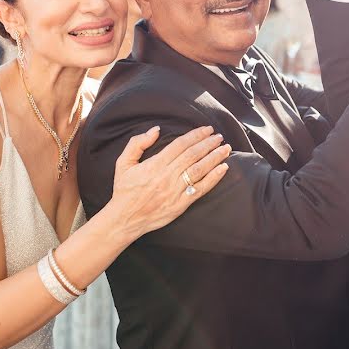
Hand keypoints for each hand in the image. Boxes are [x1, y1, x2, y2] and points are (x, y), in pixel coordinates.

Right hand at [107, 125, 229, 245]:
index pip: (180, 145)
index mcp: (155, 165)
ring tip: (225, 148)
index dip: (196, 135)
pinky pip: (201, 188)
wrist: (125, 219)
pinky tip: (223, 168)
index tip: (207, 129)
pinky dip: (214, 178)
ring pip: (200, 169)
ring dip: (215, 157)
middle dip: (209, 143)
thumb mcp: (123, 163)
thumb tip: (156, 129)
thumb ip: (137, 143)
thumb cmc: (124, 190)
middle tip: (219, 136)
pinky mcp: (181, 204)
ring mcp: (175, 191)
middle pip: (193, 155)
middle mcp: (167, 176)